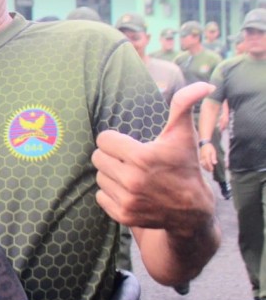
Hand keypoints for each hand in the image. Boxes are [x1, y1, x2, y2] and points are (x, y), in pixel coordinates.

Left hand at [92, 82, 215, 233]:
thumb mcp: (183, 135)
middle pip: (98, 157)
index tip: (129, 145)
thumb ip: (183, 106)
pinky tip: (129, 191)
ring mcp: (127, 199)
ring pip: (99, 176)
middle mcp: (132, 180)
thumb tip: (202, 85)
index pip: (103, 139)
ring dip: (111, 174)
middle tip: (130, 161)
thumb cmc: (184, 167)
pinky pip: (100, 196)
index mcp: (141, 157)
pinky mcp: (123, 215)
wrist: (191, 211)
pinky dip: (111, 193)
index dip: (115, 141)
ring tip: (132, 176)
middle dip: (112, 156)